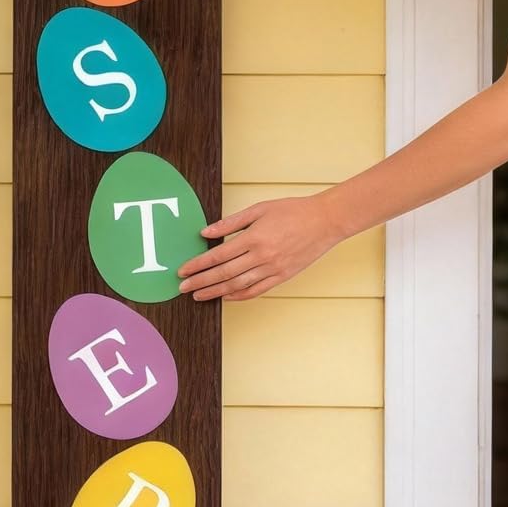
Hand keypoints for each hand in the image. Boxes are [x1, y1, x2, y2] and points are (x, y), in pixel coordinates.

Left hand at [176, 194, 344, 302]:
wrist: (325, 221)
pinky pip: (257, 290)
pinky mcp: (282, 276)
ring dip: (215, 292)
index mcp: (254, 238)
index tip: (183, 271)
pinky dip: (239, 296)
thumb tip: (206, 232)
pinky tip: (226, 297)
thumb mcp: (259, 209)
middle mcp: (261, 256)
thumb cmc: (293, 211)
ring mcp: (273, 269)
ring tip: (199, 296)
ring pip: (238, 286)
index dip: (198, 265)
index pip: (217, 256)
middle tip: (183, 288)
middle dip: (200, 282)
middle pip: (223, 274)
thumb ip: (231, 223)